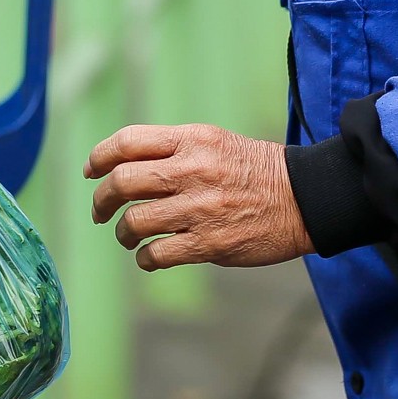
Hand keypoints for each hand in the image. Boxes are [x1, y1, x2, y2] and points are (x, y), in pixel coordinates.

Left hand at [86, 123, 314, 270]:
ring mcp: (200, 208)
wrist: (305, 197)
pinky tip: (149, 256)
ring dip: (123, 232)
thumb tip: (125, 166)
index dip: (100, 156)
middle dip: (102, 199)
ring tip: (128, 235)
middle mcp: (193, 170)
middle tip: (100, 211)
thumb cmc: (255, 170)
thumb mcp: (215, 142)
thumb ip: (173, 150)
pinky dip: (145, 258)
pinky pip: (158, 253)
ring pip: (136, 221)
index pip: (129, 141)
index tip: (92, 171)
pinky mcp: (210, 243)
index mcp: (192, 140)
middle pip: (124, 181)